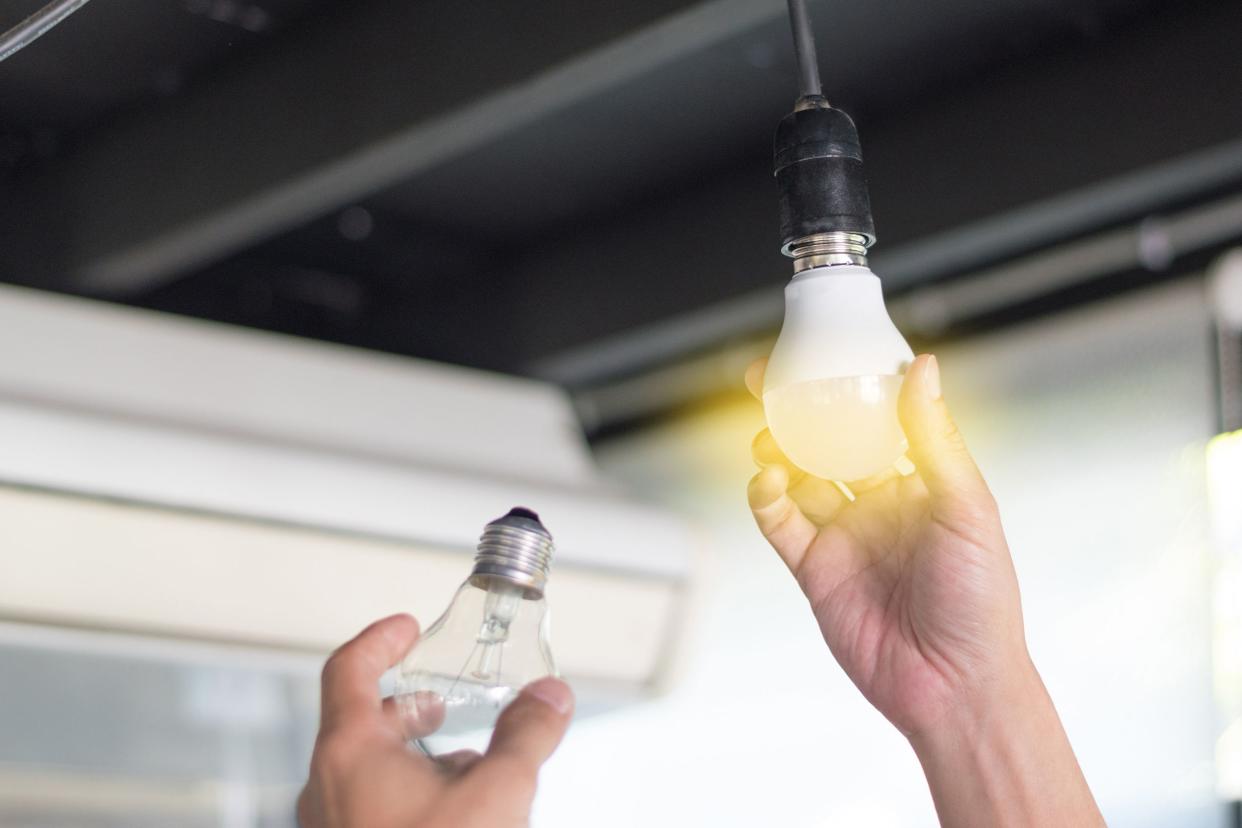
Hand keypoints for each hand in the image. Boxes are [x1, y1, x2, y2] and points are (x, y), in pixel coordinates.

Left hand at [297, 614, 573, 827]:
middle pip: (360, 722)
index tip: (408, 627)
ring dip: (413, 754)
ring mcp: (332, 826)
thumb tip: (550, 696)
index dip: (380, 639)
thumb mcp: (497, 793)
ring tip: (463, 763)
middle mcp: (327, 786)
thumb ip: (526, 736)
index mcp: (349, 753)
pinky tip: (455, 814)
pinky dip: (408, 794)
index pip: (348, 669)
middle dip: (408, 706)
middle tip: (441, 700)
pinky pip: (370, 808)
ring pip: (366, 770)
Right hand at [747, 354, 1101, 826]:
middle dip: (796, 411)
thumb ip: (933, 438)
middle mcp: (879, 504)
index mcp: (921, 483)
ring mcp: (844, 536)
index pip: (877, 419)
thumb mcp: (966, 507)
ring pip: (796, 477)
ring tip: (767, 435)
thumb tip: (922, 368)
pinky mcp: (814, 570)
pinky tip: (767, 483)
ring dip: (776, 451)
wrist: (955, 686)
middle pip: (827, 443)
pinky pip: (780, 523)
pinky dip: (765, 498)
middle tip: (767, 380)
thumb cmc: (982, 602)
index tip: (821, 353)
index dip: (847, 386)